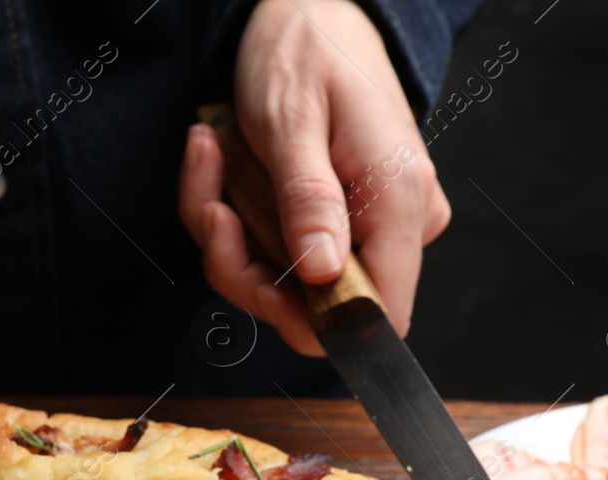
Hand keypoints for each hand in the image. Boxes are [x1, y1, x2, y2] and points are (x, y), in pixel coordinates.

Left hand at [179, 0, 451, 353]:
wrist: (308, 12)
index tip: (248, 272)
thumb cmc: (304, 54)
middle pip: (316, 310)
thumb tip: (325, 275)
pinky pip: (278, 254)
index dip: (304, 320)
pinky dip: (235, 221)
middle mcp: (395, 224)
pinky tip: (217, 164)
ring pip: (287, 285)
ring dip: (229, 238)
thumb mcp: (291, 121)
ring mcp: (369, 227)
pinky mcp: (341, 223)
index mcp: (398, 201)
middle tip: (210, 202)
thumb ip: (308, 199)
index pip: (374, 316)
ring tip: (209, 161)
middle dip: (243, 266)